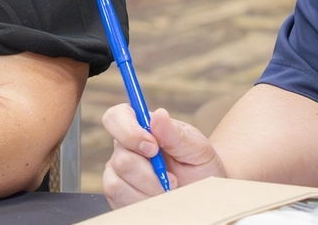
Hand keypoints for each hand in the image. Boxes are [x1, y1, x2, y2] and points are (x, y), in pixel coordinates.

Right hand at [101, 104, 220, 207]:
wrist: (202, 192)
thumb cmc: (199, 165)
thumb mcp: (196, 147)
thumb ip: (175, 133)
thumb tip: (158, 114)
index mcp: (140, 127)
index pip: (115, 118)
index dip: (129, 132)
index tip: (153, 148)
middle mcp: (125, 148)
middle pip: (120, 159)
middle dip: (150, 175)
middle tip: (171, 178)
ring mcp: (118, 172)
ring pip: (117, 184)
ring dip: (148, 191)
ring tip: (166, 189)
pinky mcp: (118, 195)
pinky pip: (119, 202)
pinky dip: (143, 203)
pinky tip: (156, 199)